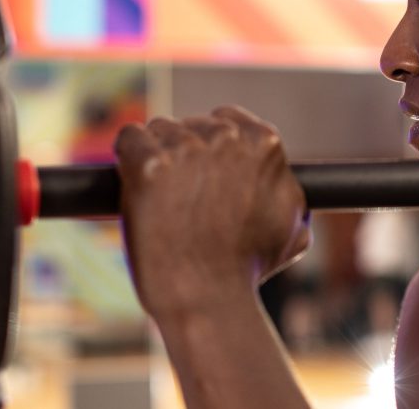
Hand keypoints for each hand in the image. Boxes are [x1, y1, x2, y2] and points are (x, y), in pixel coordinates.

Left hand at [114, 106, 310, 319]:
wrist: (208, 299)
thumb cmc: (247, 270)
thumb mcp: (292, 226)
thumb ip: (284, 189)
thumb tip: (282, 178)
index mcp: (264, 143)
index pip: (227, 120)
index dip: (211, 148)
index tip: (203, 174)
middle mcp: (226, 138)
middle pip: (191, 125)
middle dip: (183, 154)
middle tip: (181, 195)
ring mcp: (186, 149)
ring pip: (159, 130)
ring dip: (156, 156)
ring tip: (161, 199)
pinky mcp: (148, 165)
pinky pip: (129, 139)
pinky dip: (127, 158)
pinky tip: (136, 183)